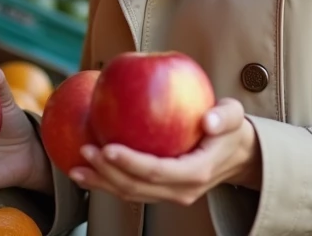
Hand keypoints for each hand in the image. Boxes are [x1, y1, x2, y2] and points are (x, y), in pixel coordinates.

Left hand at [70, 99, 259, 206]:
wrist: (237, 155)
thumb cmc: (229, 130)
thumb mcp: (234, 117)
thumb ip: (224, 116)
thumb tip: (209, 119)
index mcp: (196, 173)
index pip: (158, 171)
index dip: (131, 163)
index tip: (108, 147)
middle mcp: (181, 190)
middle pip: (137, 188)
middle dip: (107, 173)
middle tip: (85, 151)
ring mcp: (170, 194)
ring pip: (130, 194)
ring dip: (101, 183)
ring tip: (75, 167)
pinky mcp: (160, 191)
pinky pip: (130, 189)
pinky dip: (107, 181)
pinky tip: (86, 168)